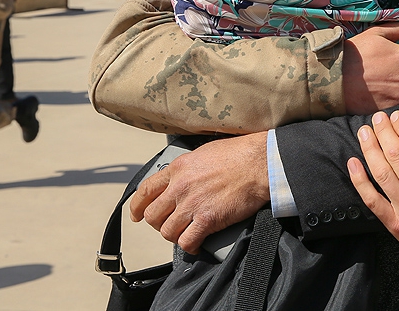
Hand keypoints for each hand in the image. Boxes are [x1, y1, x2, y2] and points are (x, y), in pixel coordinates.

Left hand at [129, 132, 269, 252]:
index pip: (145, 190)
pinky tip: (197, 244)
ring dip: (175, 235)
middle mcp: (180, 186)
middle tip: (169, 225)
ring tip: (186, 234)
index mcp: (178, 167)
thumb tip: (184, 179)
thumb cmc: (241, 154)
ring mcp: (192, 203)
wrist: (261, 163)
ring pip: (167, 231)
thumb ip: (188, 168)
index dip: (137, 206)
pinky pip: (187, 241)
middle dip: (159, 223)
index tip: (137, 214)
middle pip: (153, 215)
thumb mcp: (205, 152)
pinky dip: (190, 246)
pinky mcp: (207, 219)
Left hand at [348, 111, 398, 283]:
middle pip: (396, 155)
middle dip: (384, 132)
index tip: (396, 116)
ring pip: (381, 173)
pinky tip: (353, 162)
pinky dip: (360, 180)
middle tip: (377, 118)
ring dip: (370, 149)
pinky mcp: (394, 225)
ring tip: (364, 132)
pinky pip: (372, 200)